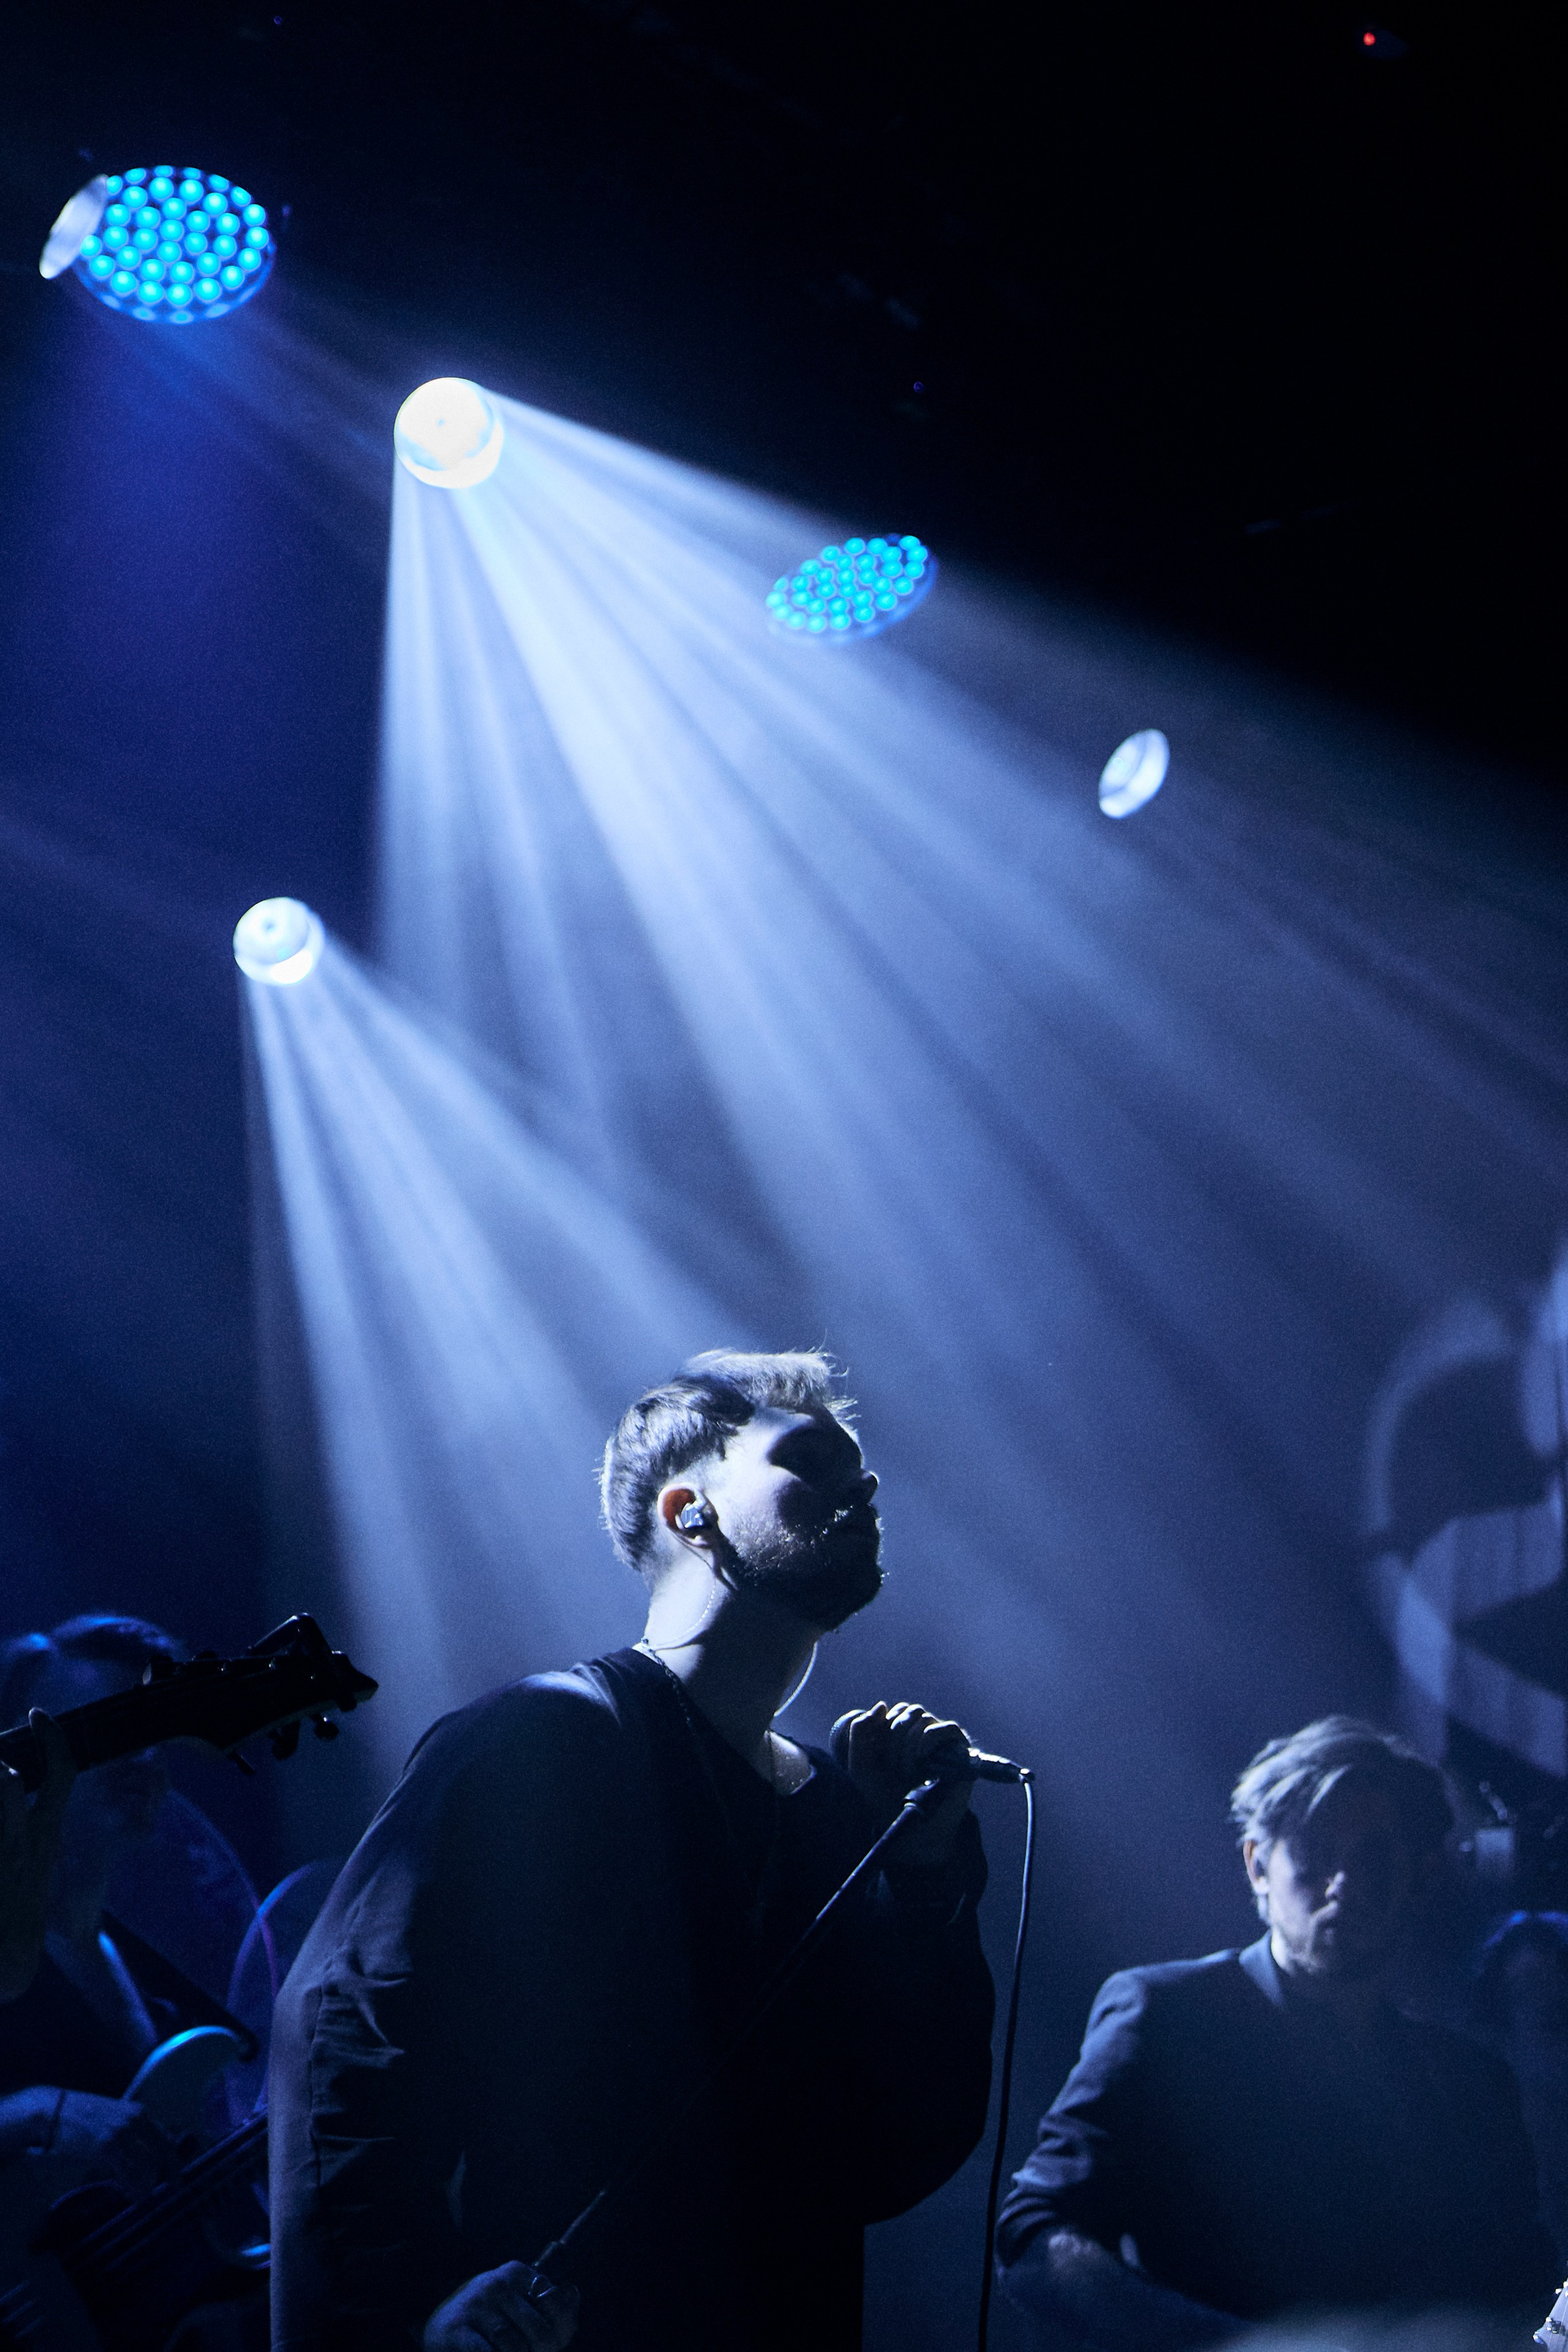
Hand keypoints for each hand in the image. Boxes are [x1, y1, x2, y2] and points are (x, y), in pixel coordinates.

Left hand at [0, 1713, 75, 2001]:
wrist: (9, 1963)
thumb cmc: (19, 1910)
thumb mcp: (36, 1861)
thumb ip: (31, 1827)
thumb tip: (15, 1783)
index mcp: (45, 1836)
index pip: (63, 1774)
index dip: (54, 1738)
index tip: (38, 1715)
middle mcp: (23, 1843)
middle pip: (9, 1781)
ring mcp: (3, 1859)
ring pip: (0, 1793)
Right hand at [28, 2089, 175, 2196]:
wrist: (55, 2110)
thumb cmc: (83, 2118)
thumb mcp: (115, 2119)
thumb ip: (132, 2134)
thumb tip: (145, 2160)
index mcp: (140, 2113)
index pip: (166, 2141)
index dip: (174, 2163)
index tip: (176, 2181)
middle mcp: (135, 2120)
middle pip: (161, 2154)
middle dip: (164, 2177)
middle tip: (160, 2194)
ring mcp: (121, 2132)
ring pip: (146, 2165)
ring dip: (146, 2185)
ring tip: (140, 2197)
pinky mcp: (105, 2145)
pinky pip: (127, 2171)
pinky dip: (131, 2187)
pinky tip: (129, 2194)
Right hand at [423, 2263, 578, 2351]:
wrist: (439, 2327)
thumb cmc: (490, 2322)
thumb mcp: (522, 2306)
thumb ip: (557, 2306)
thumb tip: (571, 2292)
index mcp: (516, 2273)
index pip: (556, 2303)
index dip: (558, 2333)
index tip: (547, 2343)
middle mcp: (497, 2283)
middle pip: (540, 2332)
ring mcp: (476, 2305)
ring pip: (515, 2347)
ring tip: (507, 2351)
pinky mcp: (457, 2330)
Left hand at [840, 1701, 974, 1866]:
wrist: (911, 1829)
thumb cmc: (886, 1798)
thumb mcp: (861, 1766)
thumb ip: (860, 1734)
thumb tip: (881, 1705)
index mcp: (900, 1733)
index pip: (891, 1711)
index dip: (880, 1727)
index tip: (877, 1755)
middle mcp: (922, 1733)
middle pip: (906, 1711)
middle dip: (893, 1738)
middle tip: (892, 1768)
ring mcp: (942, 1741)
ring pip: (923, 1718)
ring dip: (908, 1745)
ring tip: (906, 1771)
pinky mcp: (960, 1751)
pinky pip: (945, 1728)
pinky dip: (928, 1740)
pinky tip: (922, 1759)